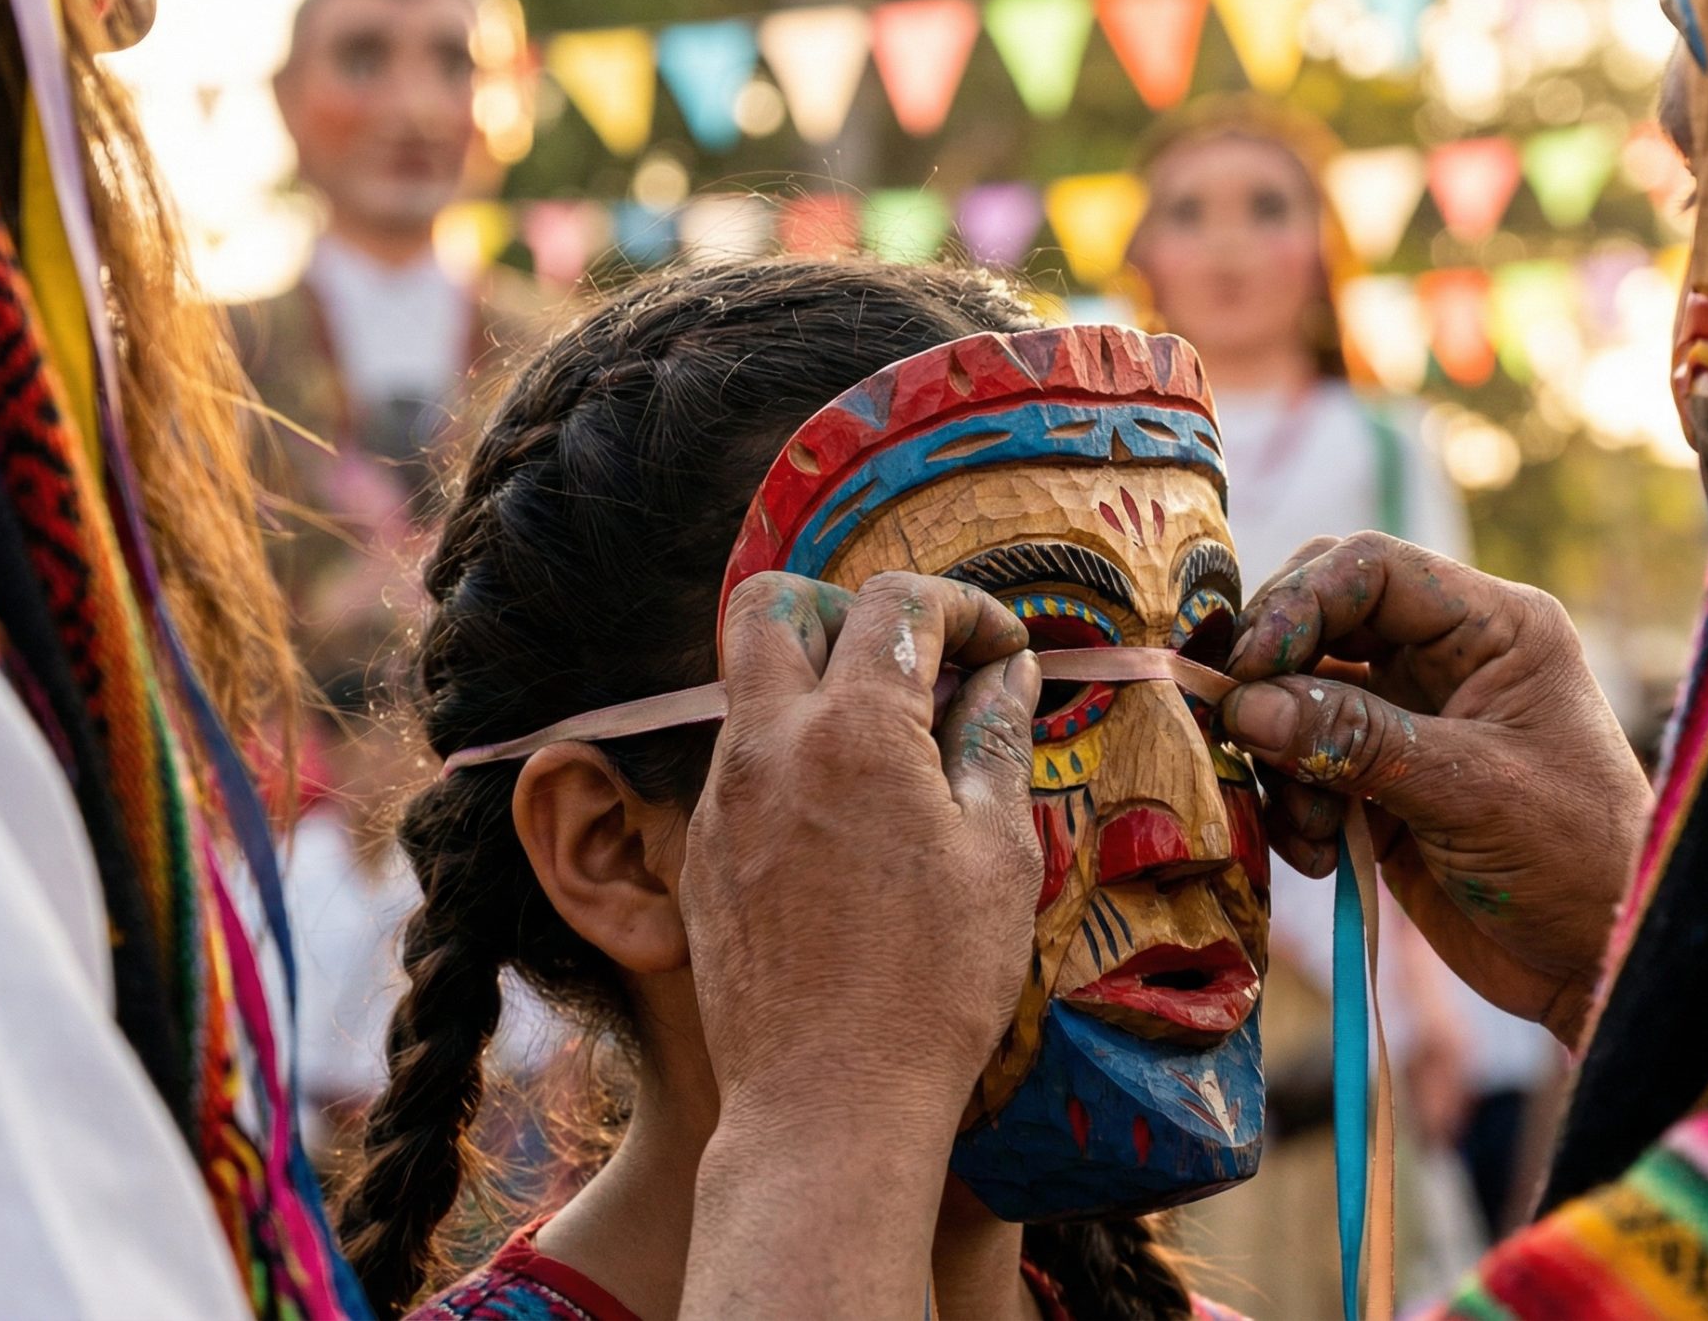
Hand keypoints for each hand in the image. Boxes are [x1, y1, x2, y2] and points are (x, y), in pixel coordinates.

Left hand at [682, 570, 1043, 1127]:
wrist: (826, 1104)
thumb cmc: (931, 986)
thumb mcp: (996, 854)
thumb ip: (996, 740)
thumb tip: (1007, 671)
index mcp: (852, 731)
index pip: (896, 603)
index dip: (963, 607)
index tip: (1001, 650)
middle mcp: (766, 746)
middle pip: (773, 604)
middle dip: (845, 608)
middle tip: (909, 664)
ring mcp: (721, 802)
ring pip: (748, 687)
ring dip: (816, 687)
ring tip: (891, 755)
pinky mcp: (700, 857)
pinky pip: (739, 768)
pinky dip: (792, 762)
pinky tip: (848, 829)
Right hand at [1218, 534, 1648, 1045]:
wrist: (1595, 964)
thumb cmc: (1575, 862)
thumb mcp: (1471, 792)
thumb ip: (1359, 741)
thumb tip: (1247, 705)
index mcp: (1492, 629)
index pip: (1371, 569)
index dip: (1298, 604)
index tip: (1246, 668)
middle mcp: (1444, 660)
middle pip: (1321, 621)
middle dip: (1272, 675)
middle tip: (1236, 728)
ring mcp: (1408, 720)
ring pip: (1297, 698)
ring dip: (1281, 761)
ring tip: (1310, 829)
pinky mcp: (1379, 783)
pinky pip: (1301, 766)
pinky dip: (1291, 807)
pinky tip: (1323, 858)